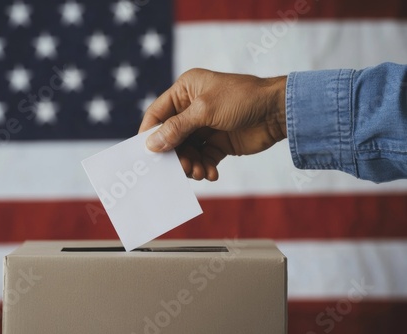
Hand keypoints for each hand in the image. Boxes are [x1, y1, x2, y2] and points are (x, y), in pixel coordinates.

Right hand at [139, 68, 286, 180]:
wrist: (279, 111)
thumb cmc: (242, 99)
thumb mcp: (204, 111)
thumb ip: (176, 128)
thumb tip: (151, 144)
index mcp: (185, 91)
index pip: (158, 113)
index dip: (150, 133)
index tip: (146, 154)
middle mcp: (191, 109)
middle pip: (171, 137)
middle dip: (175, 154)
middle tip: (181, 169)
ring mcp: (205, 127)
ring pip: (186, 151)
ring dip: (190, 164)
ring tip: (199, 173)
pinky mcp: (218, 143)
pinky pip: (203, 158)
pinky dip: (204, 168)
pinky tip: (211, 174)